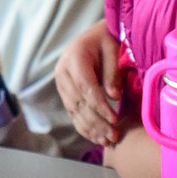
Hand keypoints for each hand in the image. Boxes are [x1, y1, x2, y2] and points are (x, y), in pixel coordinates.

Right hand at [56, 19, 121, 145]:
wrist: (93, 36)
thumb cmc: (105, 39)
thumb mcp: (112, 49)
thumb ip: (112, 72)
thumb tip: (114, 97)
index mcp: (73, 58)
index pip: (85, 87)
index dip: (100, 105)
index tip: (115, 119)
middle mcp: (62, 73)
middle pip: (79, 102)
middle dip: (97, 122)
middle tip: (114, 135)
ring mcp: (61, 84)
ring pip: (74, 111)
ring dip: (91, 128)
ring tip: (108, 140)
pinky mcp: (65, 93)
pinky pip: (72, 112)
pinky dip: (84, 127)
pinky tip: (96, 138)